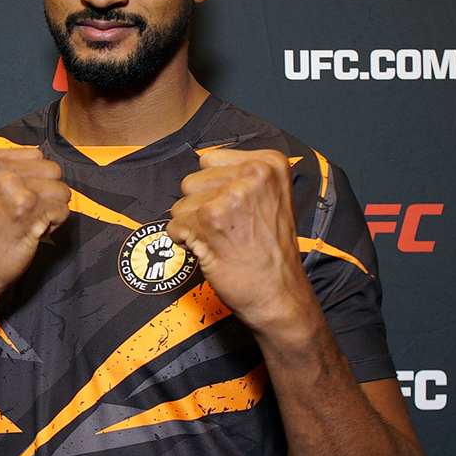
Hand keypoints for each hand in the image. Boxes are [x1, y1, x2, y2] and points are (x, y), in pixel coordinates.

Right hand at [0, 147, 70, 303]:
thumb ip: (11, 168)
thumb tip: (47, 161)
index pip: (36, 155)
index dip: (33, 181)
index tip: (12, 200)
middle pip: (52, 170)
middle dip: (46, 194)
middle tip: (22, 213)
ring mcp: (11, 186)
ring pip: (61, 190)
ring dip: (51, 210)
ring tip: (26, 222)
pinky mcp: (28, 206)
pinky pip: (63, 210)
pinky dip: (53, 225)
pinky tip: (31, 232)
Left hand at [167, 149, 316, 333]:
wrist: (280, 294)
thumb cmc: (272, 253)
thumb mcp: (272, 199)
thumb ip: (240, 177)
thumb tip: (201, 165)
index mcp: (270, 163)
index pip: (210, 160)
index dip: (213, 188)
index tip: (234, 210)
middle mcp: (253, 174)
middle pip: (192, 180)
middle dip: (200, 207)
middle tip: (227, 230)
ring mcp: (231, 196)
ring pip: (181, 203)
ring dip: (192, 226)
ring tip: (221, 240)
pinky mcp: (210, 219)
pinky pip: (175, 225)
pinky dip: (185, 242)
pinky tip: (211, 251)